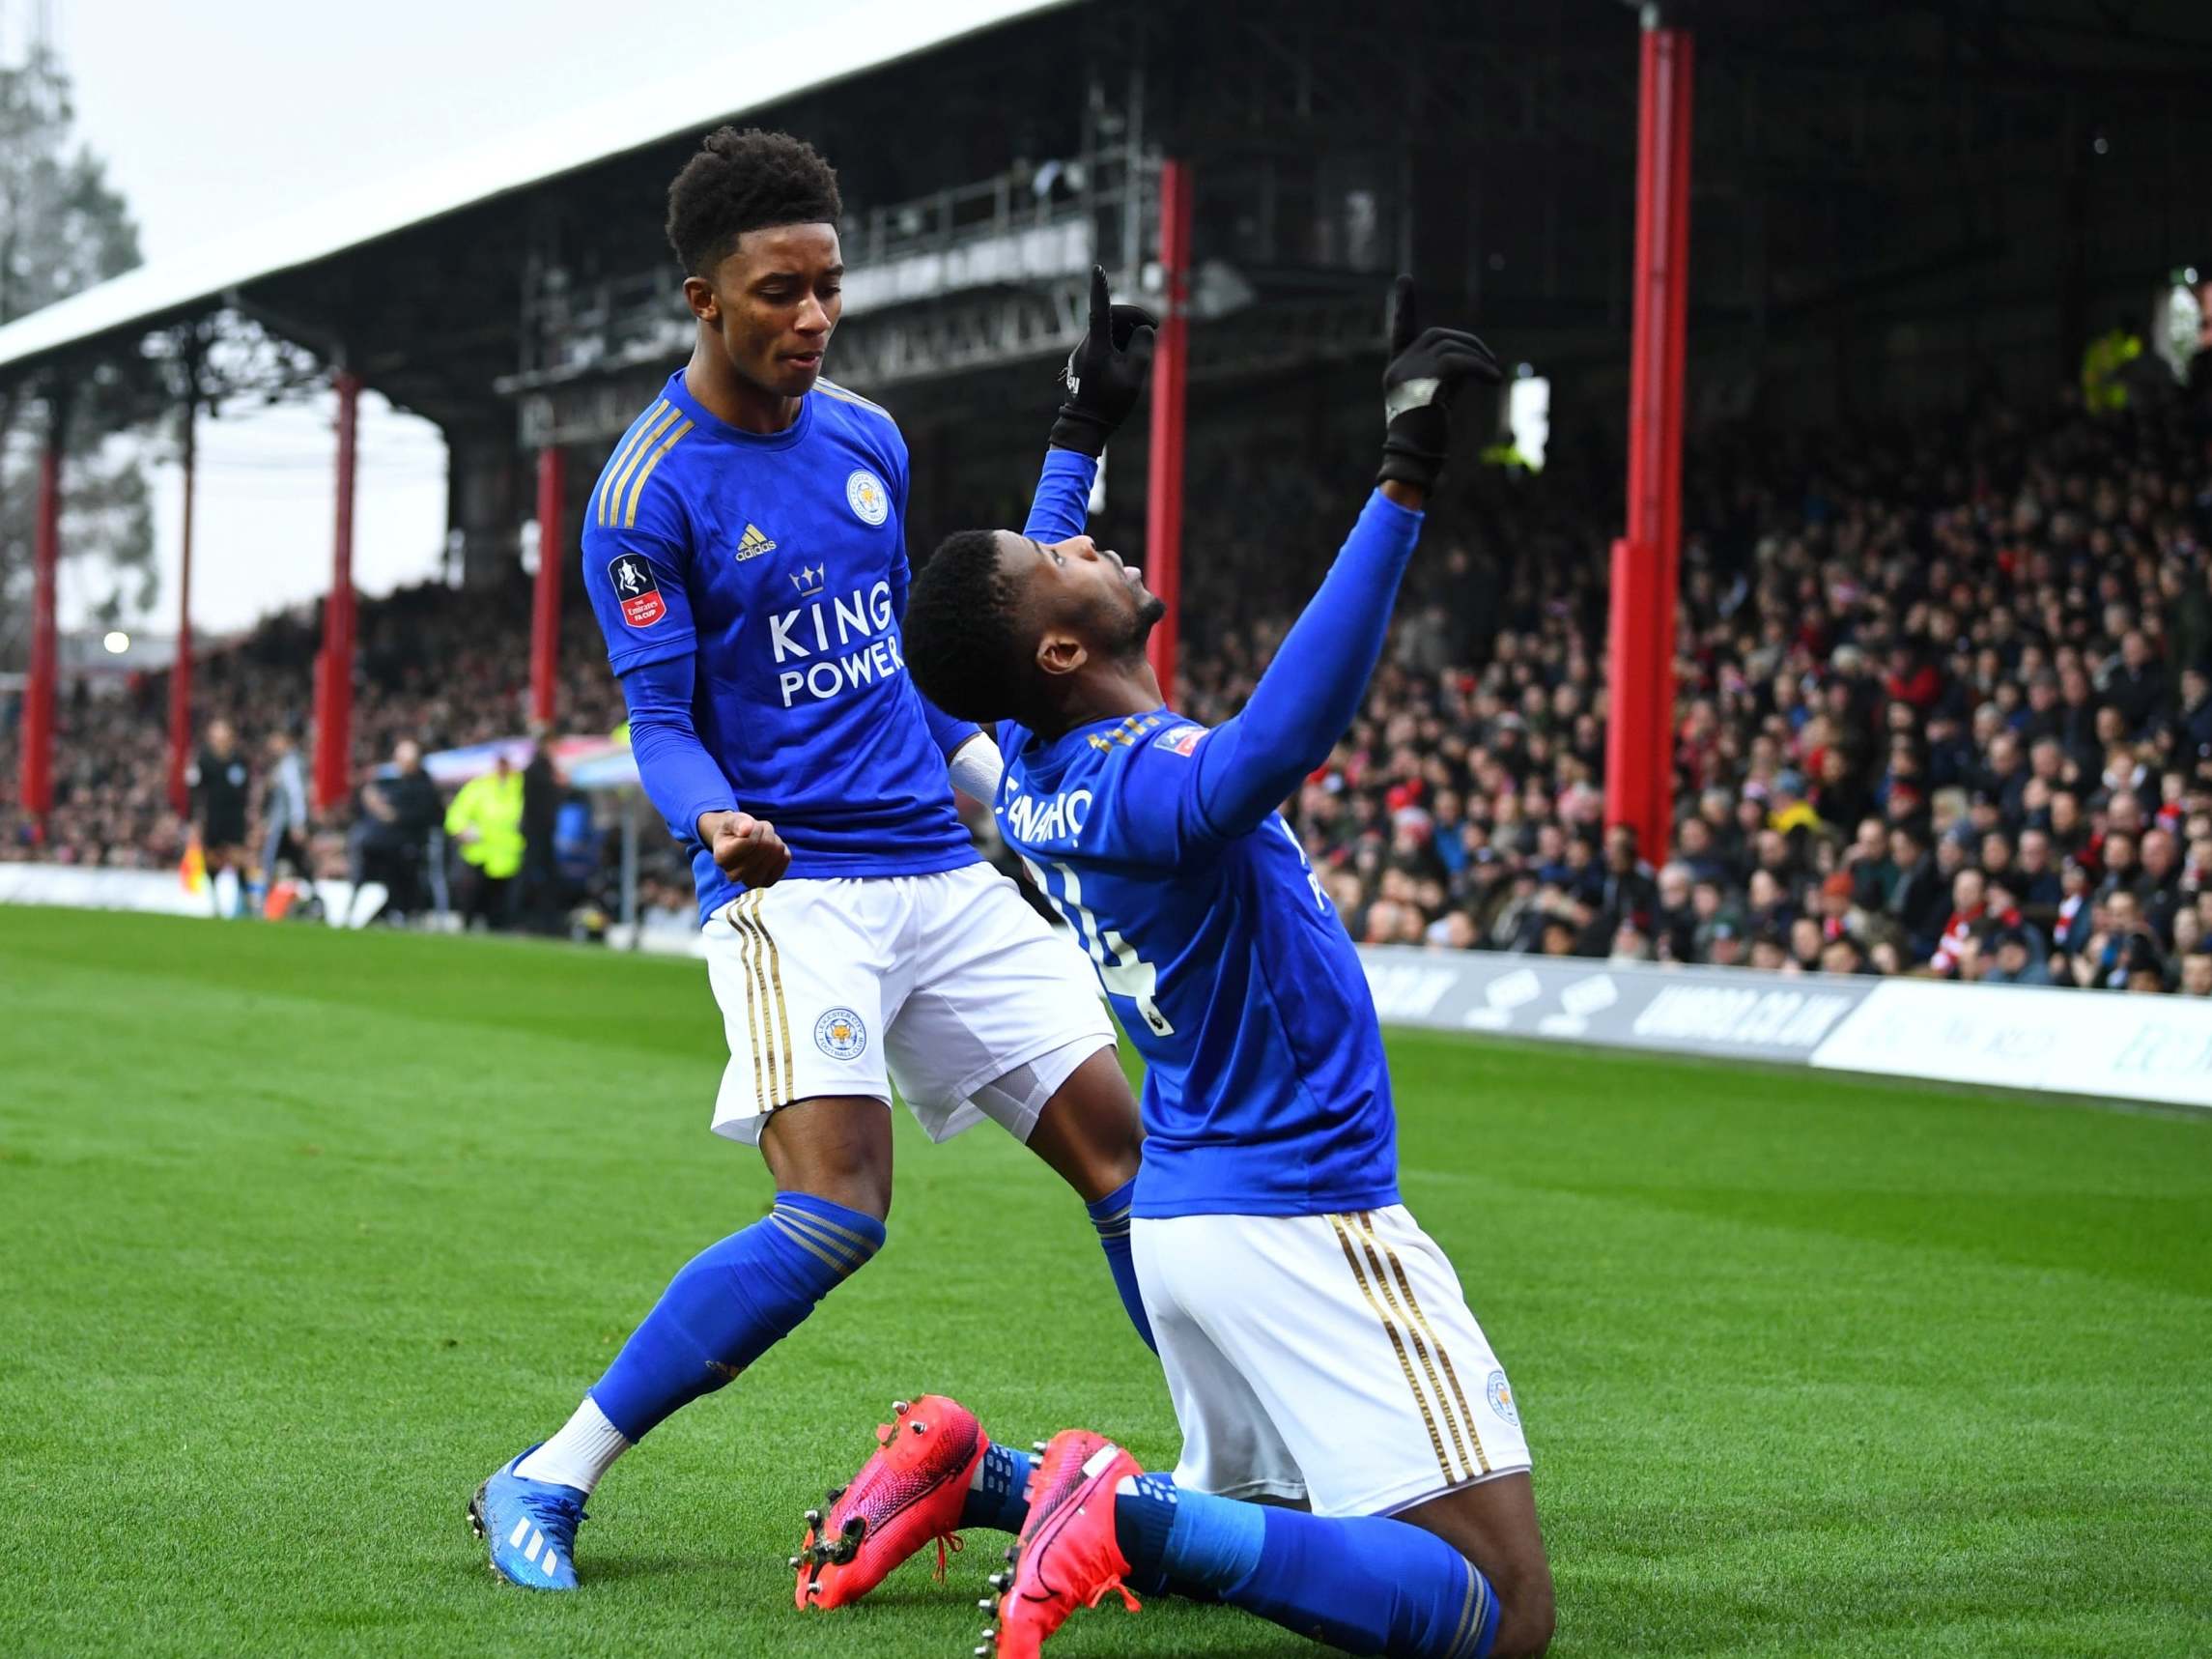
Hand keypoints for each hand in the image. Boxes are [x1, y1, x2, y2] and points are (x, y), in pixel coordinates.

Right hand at [699, 810, 790, 887]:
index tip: (750, 825)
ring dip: (775, 840)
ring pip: (776, 853)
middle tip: (758, 830)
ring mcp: (751, 882)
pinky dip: (782, 849)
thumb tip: (746, 829)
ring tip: (764, 839)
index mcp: (721, 858)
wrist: (738, 844)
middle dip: (766, 832)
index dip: (755, 829)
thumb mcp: (732, 821)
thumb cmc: (734, 832)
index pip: (750, 842)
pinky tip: (771, 850)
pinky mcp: (767, 882)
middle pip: (764, 847)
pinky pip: (785, 859)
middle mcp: (733, 875)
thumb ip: (738, 823)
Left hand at [1048, 265, 1157, 456]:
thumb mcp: (1134, 376)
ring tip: (1144, 348)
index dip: (1100, 288)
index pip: (1100, 310)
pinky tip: (1131, 358)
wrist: (1084, 426)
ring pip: (1108, 329)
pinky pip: (1104, 342)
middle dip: (1134, 317)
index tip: (1097, 268)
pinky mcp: (1085, 360)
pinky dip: (1120, 343)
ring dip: (1129, 331)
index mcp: (1097, 346)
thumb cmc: (1110, 404)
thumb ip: (1143, 348)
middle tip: (1156, 327)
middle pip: (1111, 316)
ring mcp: (1083, 352)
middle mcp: (1086, 345)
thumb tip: (1144, 330)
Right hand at [1377, 274, 1501, 493]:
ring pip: (1449, 346)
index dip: (1405, 305)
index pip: (1401, 330)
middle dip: (1469, 343)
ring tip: (1492, 375)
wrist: (1413, 462)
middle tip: (1490, 362)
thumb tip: (1474, 358)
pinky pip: (1457, 362)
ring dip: (1478, 357)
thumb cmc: (1427, 438)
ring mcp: (1407, 373)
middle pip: (1438, 336)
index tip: (1404, 279)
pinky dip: (1479, 367)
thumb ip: (1448, 374)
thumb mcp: (1438, 399)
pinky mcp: (1422, 383)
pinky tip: (1493, 380)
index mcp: (1398, 370)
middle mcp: (1398, 367)